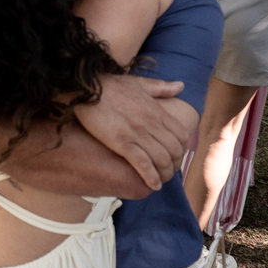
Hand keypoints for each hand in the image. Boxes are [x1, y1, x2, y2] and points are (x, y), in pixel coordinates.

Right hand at [73, 74, 187, 191]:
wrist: (86, 87)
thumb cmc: (109, 85)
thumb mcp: (139, 83)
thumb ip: (162, 87)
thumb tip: (181, 85)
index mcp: (156, 111)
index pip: (181, 135)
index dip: (182, 149)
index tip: (175, 156)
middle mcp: (152, 124)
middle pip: (174, 151)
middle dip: (175, 165)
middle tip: (168, 172)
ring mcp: (137, 134)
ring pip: (162, 160)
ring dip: (165, 174)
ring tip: (161, 181)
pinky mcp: (122, 142)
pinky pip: (143, 163)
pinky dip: (150, 176)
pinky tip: (152, 184)